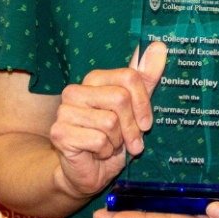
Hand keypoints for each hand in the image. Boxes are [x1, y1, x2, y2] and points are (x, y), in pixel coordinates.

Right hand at [48, 41, 167, 199]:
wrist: (89, 173)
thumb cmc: (113, 139)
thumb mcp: (135, 108)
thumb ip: (146, 77)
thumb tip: (159, 45)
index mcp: (94, 79)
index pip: (130, 77)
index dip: (143, 104)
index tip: (145, 124)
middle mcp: (75, 90)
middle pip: (121, 98)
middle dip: (131, 127)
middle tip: (127, 140)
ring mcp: (64, 110)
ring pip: (110, 122)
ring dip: (117, 142)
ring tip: (108, 146)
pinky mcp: (59, 132)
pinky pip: (98, 140)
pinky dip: (105, 152)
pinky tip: (97, 154)